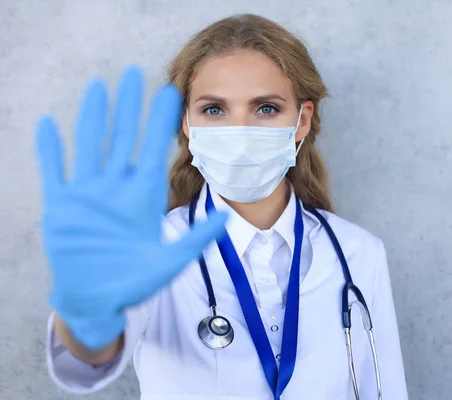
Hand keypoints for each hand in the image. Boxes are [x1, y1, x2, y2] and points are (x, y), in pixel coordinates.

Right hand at [36, 66, 226, 349]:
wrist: (97, 300)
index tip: (171, 92)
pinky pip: (54, 170)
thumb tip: (228, 218)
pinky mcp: (62, 205)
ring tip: (97, 86)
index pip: (154, 150)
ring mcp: (88, 194)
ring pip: (90, 145)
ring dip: (92, 116)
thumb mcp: (170, 261)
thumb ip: (197, 238)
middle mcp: (117, 189)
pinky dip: (50, 148)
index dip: (161, 122)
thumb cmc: (135, 283)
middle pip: (123, 138)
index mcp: (144, 197)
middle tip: (133, 73)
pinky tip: (49, 123)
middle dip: (128, 107)